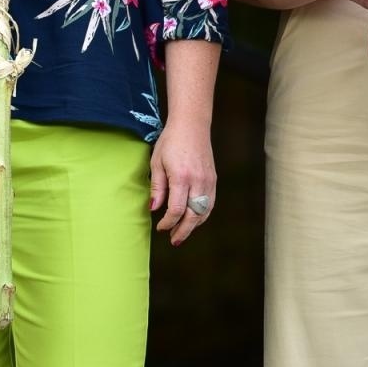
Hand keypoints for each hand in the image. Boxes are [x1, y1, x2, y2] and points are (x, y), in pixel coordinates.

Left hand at [149, 117, 215, 246]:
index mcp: (181, 177)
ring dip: (193, 225)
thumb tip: (154, 209)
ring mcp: (208, 181)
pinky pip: (210, 204)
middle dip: (183, 231)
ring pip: (204, 212)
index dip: (168, 222)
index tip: (160, 227)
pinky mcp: (213, 180)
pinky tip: (192, 219)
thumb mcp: (157, 163)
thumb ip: (157, 187)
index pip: (177, 209)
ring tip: (181, 233)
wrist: (192, 126)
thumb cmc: (170, 142)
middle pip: (193, 215)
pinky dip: (201, 215)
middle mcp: (198, 181)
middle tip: (174, 240)